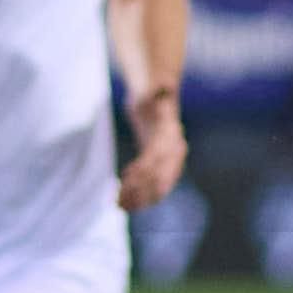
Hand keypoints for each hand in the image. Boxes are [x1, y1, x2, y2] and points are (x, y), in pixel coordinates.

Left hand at [112, 84, 188, 212]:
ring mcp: (169, 163)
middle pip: (158, 175)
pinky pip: (151, 187)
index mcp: (172, 135)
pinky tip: (123, 203)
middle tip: (119, 199)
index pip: (159, 155)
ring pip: (155, 187)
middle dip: (139, 189)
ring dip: (137, 198)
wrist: (158, 103)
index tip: (127, 175)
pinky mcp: (159, 169)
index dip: (144, 167)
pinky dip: (138, 196)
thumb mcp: (154, 91)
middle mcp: (174, 152)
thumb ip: (159, 90)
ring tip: (118, 206)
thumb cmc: (154, 96)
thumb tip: (164, 85)